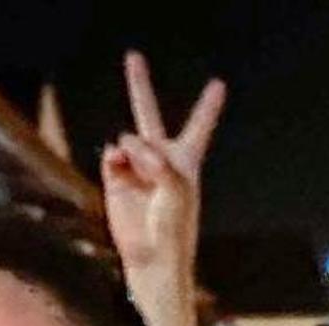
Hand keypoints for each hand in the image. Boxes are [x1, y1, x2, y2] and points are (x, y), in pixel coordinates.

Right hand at [101, 52, 224, 325]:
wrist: (152, 267)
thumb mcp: (175, 194)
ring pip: (126, 140)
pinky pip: (110, 157)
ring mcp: (135, 171)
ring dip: (131, 147)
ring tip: (137, 167)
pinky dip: (114, 158)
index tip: (218, 83)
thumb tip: (125, 142)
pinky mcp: (114, 183)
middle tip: (133, 55)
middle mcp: (160, 163)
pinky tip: (119, 167)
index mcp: (186, 165)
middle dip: (140, 87)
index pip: (198, 128)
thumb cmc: (175, 234)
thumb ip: (156, 163)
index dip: (207, 106)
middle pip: (149, 116)